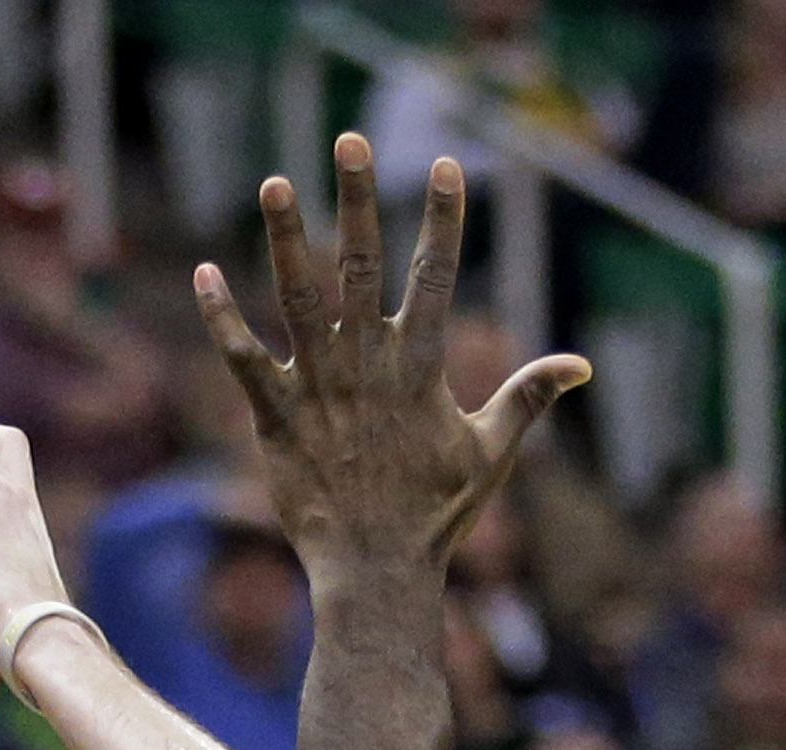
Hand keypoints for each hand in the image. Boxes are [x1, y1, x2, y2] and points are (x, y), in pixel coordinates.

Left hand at [192, 136, 587, 582]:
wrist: (377, 573)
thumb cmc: (435, 517)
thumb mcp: (490, 454)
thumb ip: (528, 397)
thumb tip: (580, 365)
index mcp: (421, 367)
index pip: (436, 278)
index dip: (442, 221)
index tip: (444, 165)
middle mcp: (369, 365)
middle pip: (363, 266)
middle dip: (359, 200)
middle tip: (348, 140)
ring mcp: (320, 388)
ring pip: (300, 298)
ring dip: (288, 238)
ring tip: (275, 182)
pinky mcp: (277, 417)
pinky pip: (243, 359)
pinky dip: (222, 318)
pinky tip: (204, 272)